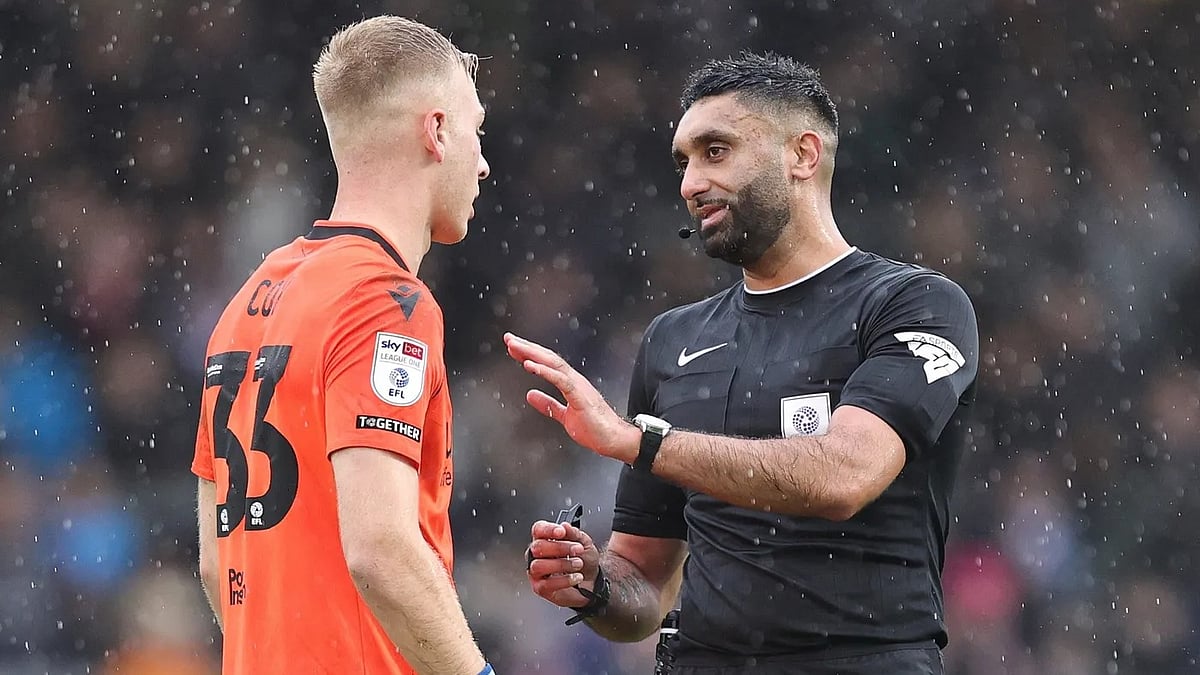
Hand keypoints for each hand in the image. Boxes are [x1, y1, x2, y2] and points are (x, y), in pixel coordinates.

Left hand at [503, 332, 639, 461]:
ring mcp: (578, 386)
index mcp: (570, 383)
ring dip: (533, 353)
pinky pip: (561, 380)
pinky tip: (531, 365)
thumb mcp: (564, 416)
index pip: (547, 363)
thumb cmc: (595, 428)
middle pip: (548, 358)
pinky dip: (545, 371)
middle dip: (527, 347)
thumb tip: (531, 396)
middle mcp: (573, 380)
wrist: (614, 439)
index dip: (529, 354)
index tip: (513, 348)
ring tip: (516, 347)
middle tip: (509, 339)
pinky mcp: (580, 396)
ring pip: (553, 363)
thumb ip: (548, 404)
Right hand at [526, 519, 600, 608]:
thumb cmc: (585, 560)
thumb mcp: (584, 543)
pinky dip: (564, 580)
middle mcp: (537, 555)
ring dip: (561, 564)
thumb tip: (565, 526)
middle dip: (559, 547)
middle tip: (577, 550)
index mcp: (545, 539)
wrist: (593, 581)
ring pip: (539, 565)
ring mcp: (537, 572)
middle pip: (537, 547)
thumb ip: (574, 533)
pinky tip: (576, 577)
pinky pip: (546, 584)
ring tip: (578, 564)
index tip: (562, 532)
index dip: (548, 529)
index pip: (538, 529)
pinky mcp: (540, 588)